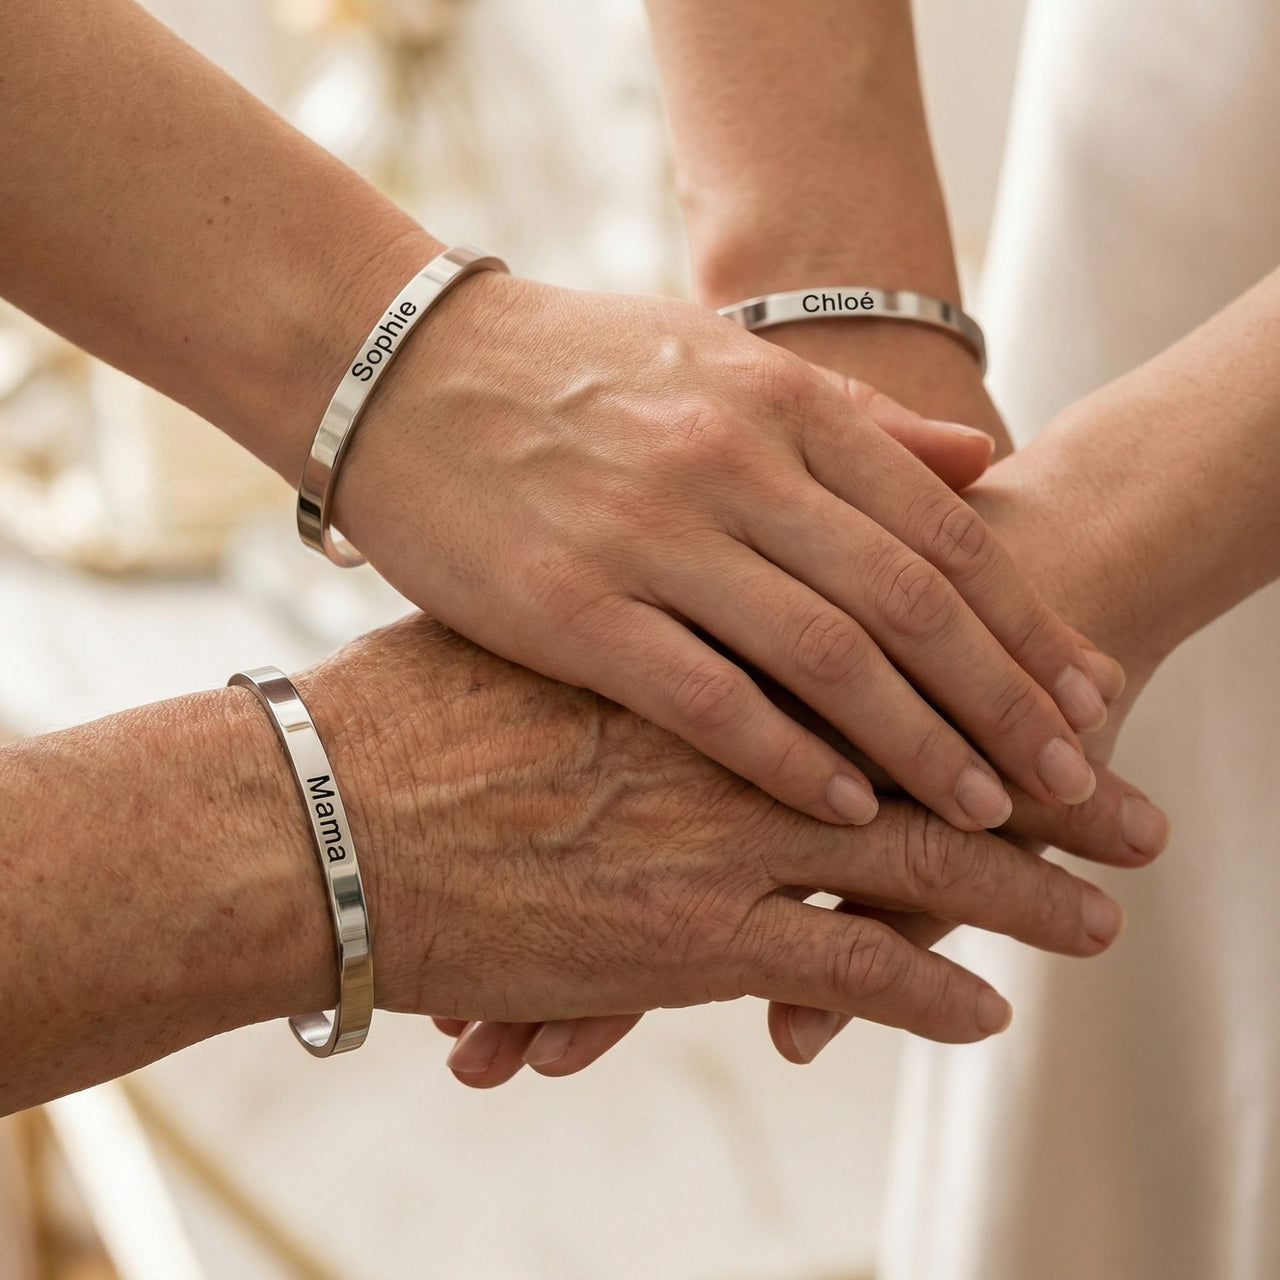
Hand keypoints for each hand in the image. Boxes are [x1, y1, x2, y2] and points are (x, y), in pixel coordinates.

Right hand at [437, 365, 1173, 1084]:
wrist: (398, 374)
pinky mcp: (571, 607)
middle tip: (1073, 781)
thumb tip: (981, 457)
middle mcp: (731, 461)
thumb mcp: (723, 365)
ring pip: (826, 655)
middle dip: (1004, 701)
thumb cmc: (564, 375)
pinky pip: (706, 696)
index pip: (945, 527)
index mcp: (779, 401)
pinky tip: (847, 809)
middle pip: (909, 600)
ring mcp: (650, 533)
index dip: (1029, 623)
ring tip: (987, 813)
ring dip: (920, 743)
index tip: (1087, 697)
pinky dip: (789, 757)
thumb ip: (856, 419)